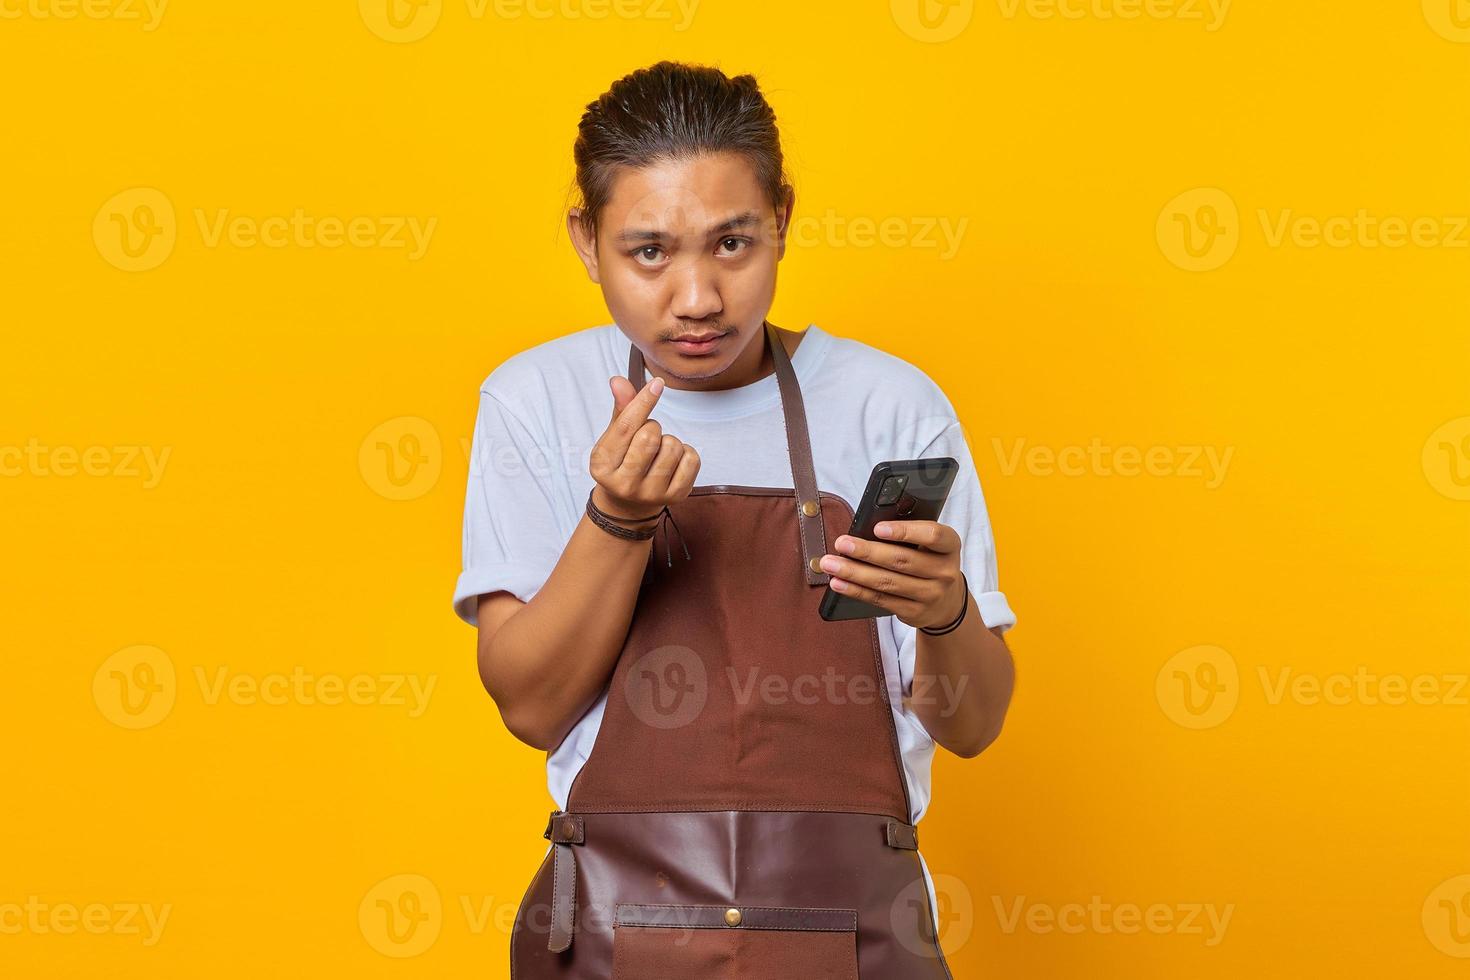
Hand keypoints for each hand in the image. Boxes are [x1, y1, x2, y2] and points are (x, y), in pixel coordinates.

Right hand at [588, 372, 700, 521]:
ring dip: (669, 440)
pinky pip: (692, 458)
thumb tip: (619, 381)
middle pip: (650, 436)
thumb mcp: (614, 438)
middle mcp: (625, 484)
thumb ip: (620, 410)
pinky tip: (673, 460)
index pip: (626, 428)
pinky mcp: (676, 496)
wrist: (629, 505)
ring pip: (673, 446)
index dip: (643, 402)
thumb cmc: (621, 462)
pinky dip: (686, 452)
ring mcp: (651, 494)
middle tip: (648, 436)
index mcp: (602, 465)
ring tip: (658, 451)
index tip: (658, 384)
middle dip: (653, 427)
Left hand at [818, 520, 966, 629]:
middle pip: (902, 560)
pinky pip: (880, 600)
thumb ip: (908, 534)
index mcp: (950, 546)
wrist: (947, 603)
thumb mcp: (930, 545)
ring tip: (831, 563)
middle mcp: (945, 571)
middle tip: (842, 543)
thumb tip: (865, 529)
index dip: (904, 531)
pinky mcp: (915, 612)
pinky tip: (839, 583)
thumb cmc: (930, 562)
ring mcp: (931, 595)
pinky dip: (856, 590)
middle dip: (867, 552)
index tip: (877, 528)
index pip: (932, 535)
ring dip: (855, 572)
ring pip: (887, 582)